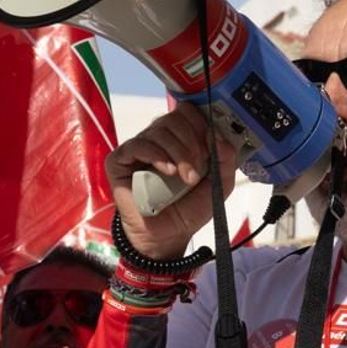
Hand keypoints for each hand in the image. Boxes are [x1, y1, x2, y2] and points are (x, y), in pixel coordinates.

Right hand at [107, 102, 237, 258]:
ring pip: (159, 130)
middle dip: (192, 143)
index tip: (211, 147)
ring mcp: (138, 148)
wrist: (168, 236)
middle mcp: (159, 138)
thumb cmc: (190, 208)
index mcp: (181, 138)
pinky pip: (138, 144)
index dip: (202, 125)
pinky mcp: (120, 160)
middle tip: (198, 169)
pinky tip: (168, 171)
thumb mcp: (219, 184)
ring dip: (178, 152)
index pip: (189, 112)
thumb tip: (218, 136)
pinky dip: (157, 155)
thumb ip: (226, 158)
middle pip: (175, 118)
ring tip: (185, 178)